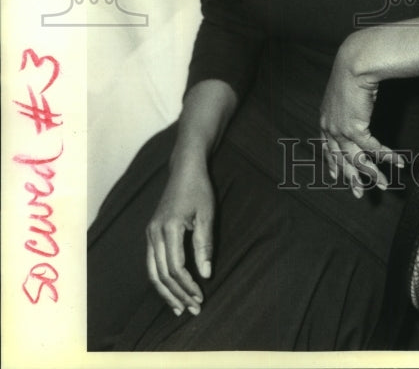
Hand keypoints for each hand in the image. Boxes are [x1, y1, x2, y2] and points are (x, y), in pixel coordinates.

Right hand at [145, 159, 214, 316]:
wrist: (184, 170)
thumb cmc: (199, 190)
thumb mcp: (207, 214)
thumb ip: (204, 244)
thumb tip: (206, 274)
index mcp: (169, 227)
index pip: (176, 267)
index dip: (188, 285)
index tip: (202, 297)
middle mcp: (154, 233)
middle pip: (162, 274)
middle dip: (177, 294)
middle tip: (193, 310)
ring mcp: (149, 234)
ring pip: (153, 272)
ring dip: (166, 293)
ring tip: (179, 309)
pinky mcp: (150, 234)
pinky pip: (151, 263)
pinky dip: (160, 280)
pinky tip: (170, 291)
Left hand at [319, 37, 402, 197]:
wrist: (355, 62)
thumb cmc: (353, 70)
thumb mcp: (347, 90)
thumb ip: (351, 103)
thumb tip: (361, 105)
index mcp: (325, 117)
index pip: (327, 146)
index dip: (332, 162)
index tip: (335, 175)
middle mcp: (329, 126)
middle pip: (340, 159)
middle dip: (351, 177)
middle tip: (358, 193)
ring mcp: (339, 129)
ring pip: (356, 159)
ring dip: (372, 173)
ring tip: (383, 185)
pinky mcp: (353, 128)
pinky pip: (372, 148)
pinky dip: (386, 156)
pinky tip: (398, 162)